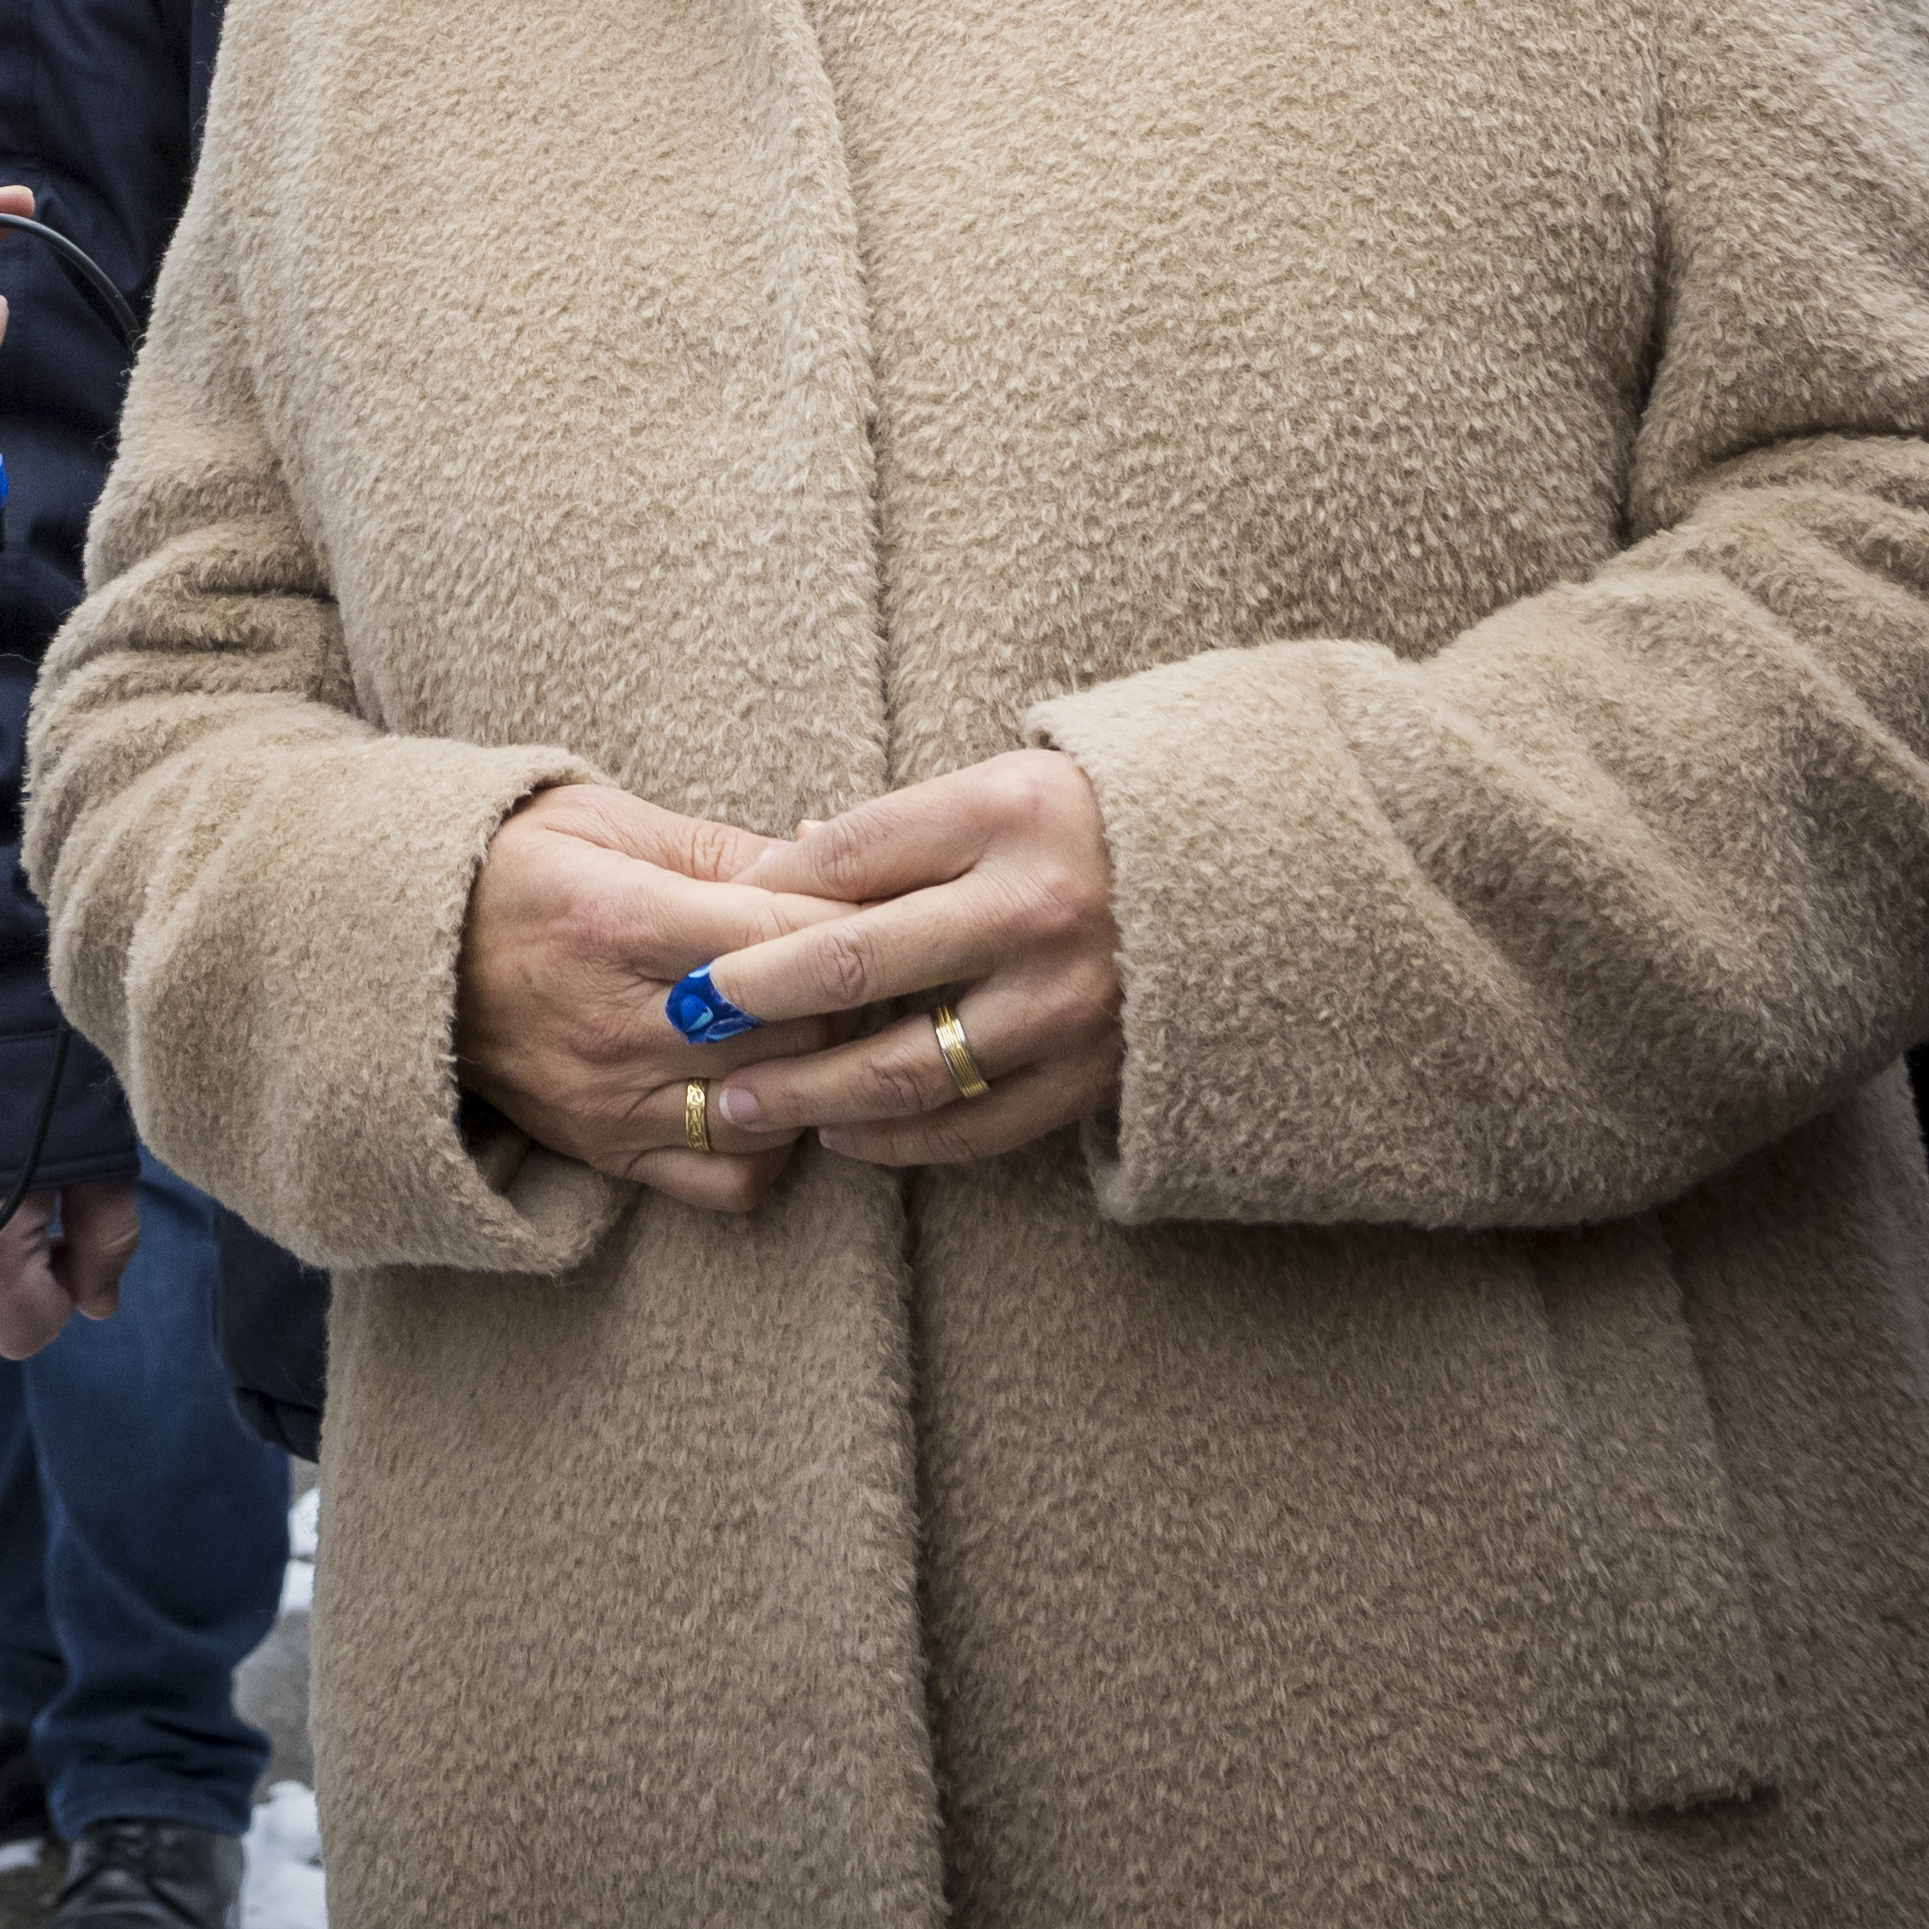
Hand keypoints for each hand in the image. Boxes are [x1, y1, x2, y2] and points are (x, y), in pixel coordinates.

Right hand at [451, 783, 843, 1218]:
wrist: (396, 950)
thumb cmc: (511, 866)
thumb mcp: (599, 821)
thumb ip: (714, 847)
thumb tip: (822, 859)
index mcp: (615, 919)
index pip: (780, 931)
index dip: (848, 918)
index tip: (878, 905)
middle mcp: (614, 1019)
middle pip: (794, 1026)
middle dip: (849, 994)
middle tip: (875, 967)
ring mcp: (610, 1095)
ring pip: (776, 1106)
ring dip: (819, 1070)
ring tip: (827, 1030)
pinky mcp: (605, 1148)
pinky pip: (732, 1180)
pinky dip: (770, 1146)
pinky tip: (769, 1092)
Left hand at [695, 751, 1125, 1172]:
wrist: (1240, 882)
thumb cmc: (1087, 823)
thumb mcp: (994, 789)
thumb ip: (892, 833)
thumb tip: (778, 866)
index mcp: (1004, 816)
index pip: (846, 861)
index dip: (759, 899)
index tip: (697, 935)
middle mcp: (1036, 911)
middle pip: (858, 963)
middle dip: (757, 1000)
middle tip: (687, 1022)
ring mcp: (1070, 1002)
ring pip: (909, 1066)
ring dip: (811, 1090)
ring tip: (739, 1102)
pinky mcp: (1095, 1074)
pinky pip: (980, 1126)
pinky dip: (903, 1139)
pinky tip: (843, 1136)